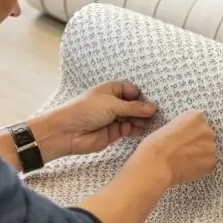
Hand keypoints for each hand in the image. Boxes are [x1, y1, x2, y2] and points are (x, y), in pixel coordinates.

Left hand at [33, 81, 156, 158]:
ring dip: (141, 120)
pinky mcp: (114, 133)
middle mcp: (114, 103)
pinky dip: (135, 129)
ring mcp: (114, 118)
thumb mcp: (112, 104)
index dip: (141, 96)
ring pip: (133, 118)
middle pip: (135, 105)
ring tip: (147, 123)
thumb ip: (133, 107)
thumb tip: (153, 108)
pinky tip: (140, 129)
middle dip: (144, 109)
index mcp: (111, 90)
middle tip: (154, 115)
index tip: (151, 102)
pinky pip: (129, 129)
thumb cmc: (86, 110)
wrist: (68, 132)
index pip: (132, 90)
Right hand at [130, 110, 217, 185]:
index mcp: (196, 116)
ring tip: (184, 160)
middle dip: (197, 143)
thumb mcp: (169, 126)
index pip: (198, 123)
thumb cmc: (156, 145)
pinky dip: (200, 167)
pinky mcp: (212, 162)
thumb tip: (188, 136)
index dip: (189, 132)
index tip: (183, 138)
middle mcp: (207, 129)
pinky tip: (187, 167)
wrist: (156, 163)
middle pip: (205, 136)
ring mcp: (211, 146)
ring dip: (200, 155)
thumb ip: (184, 128)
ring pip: (208, 150)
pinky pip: (208, 164)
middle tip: (183, 151)